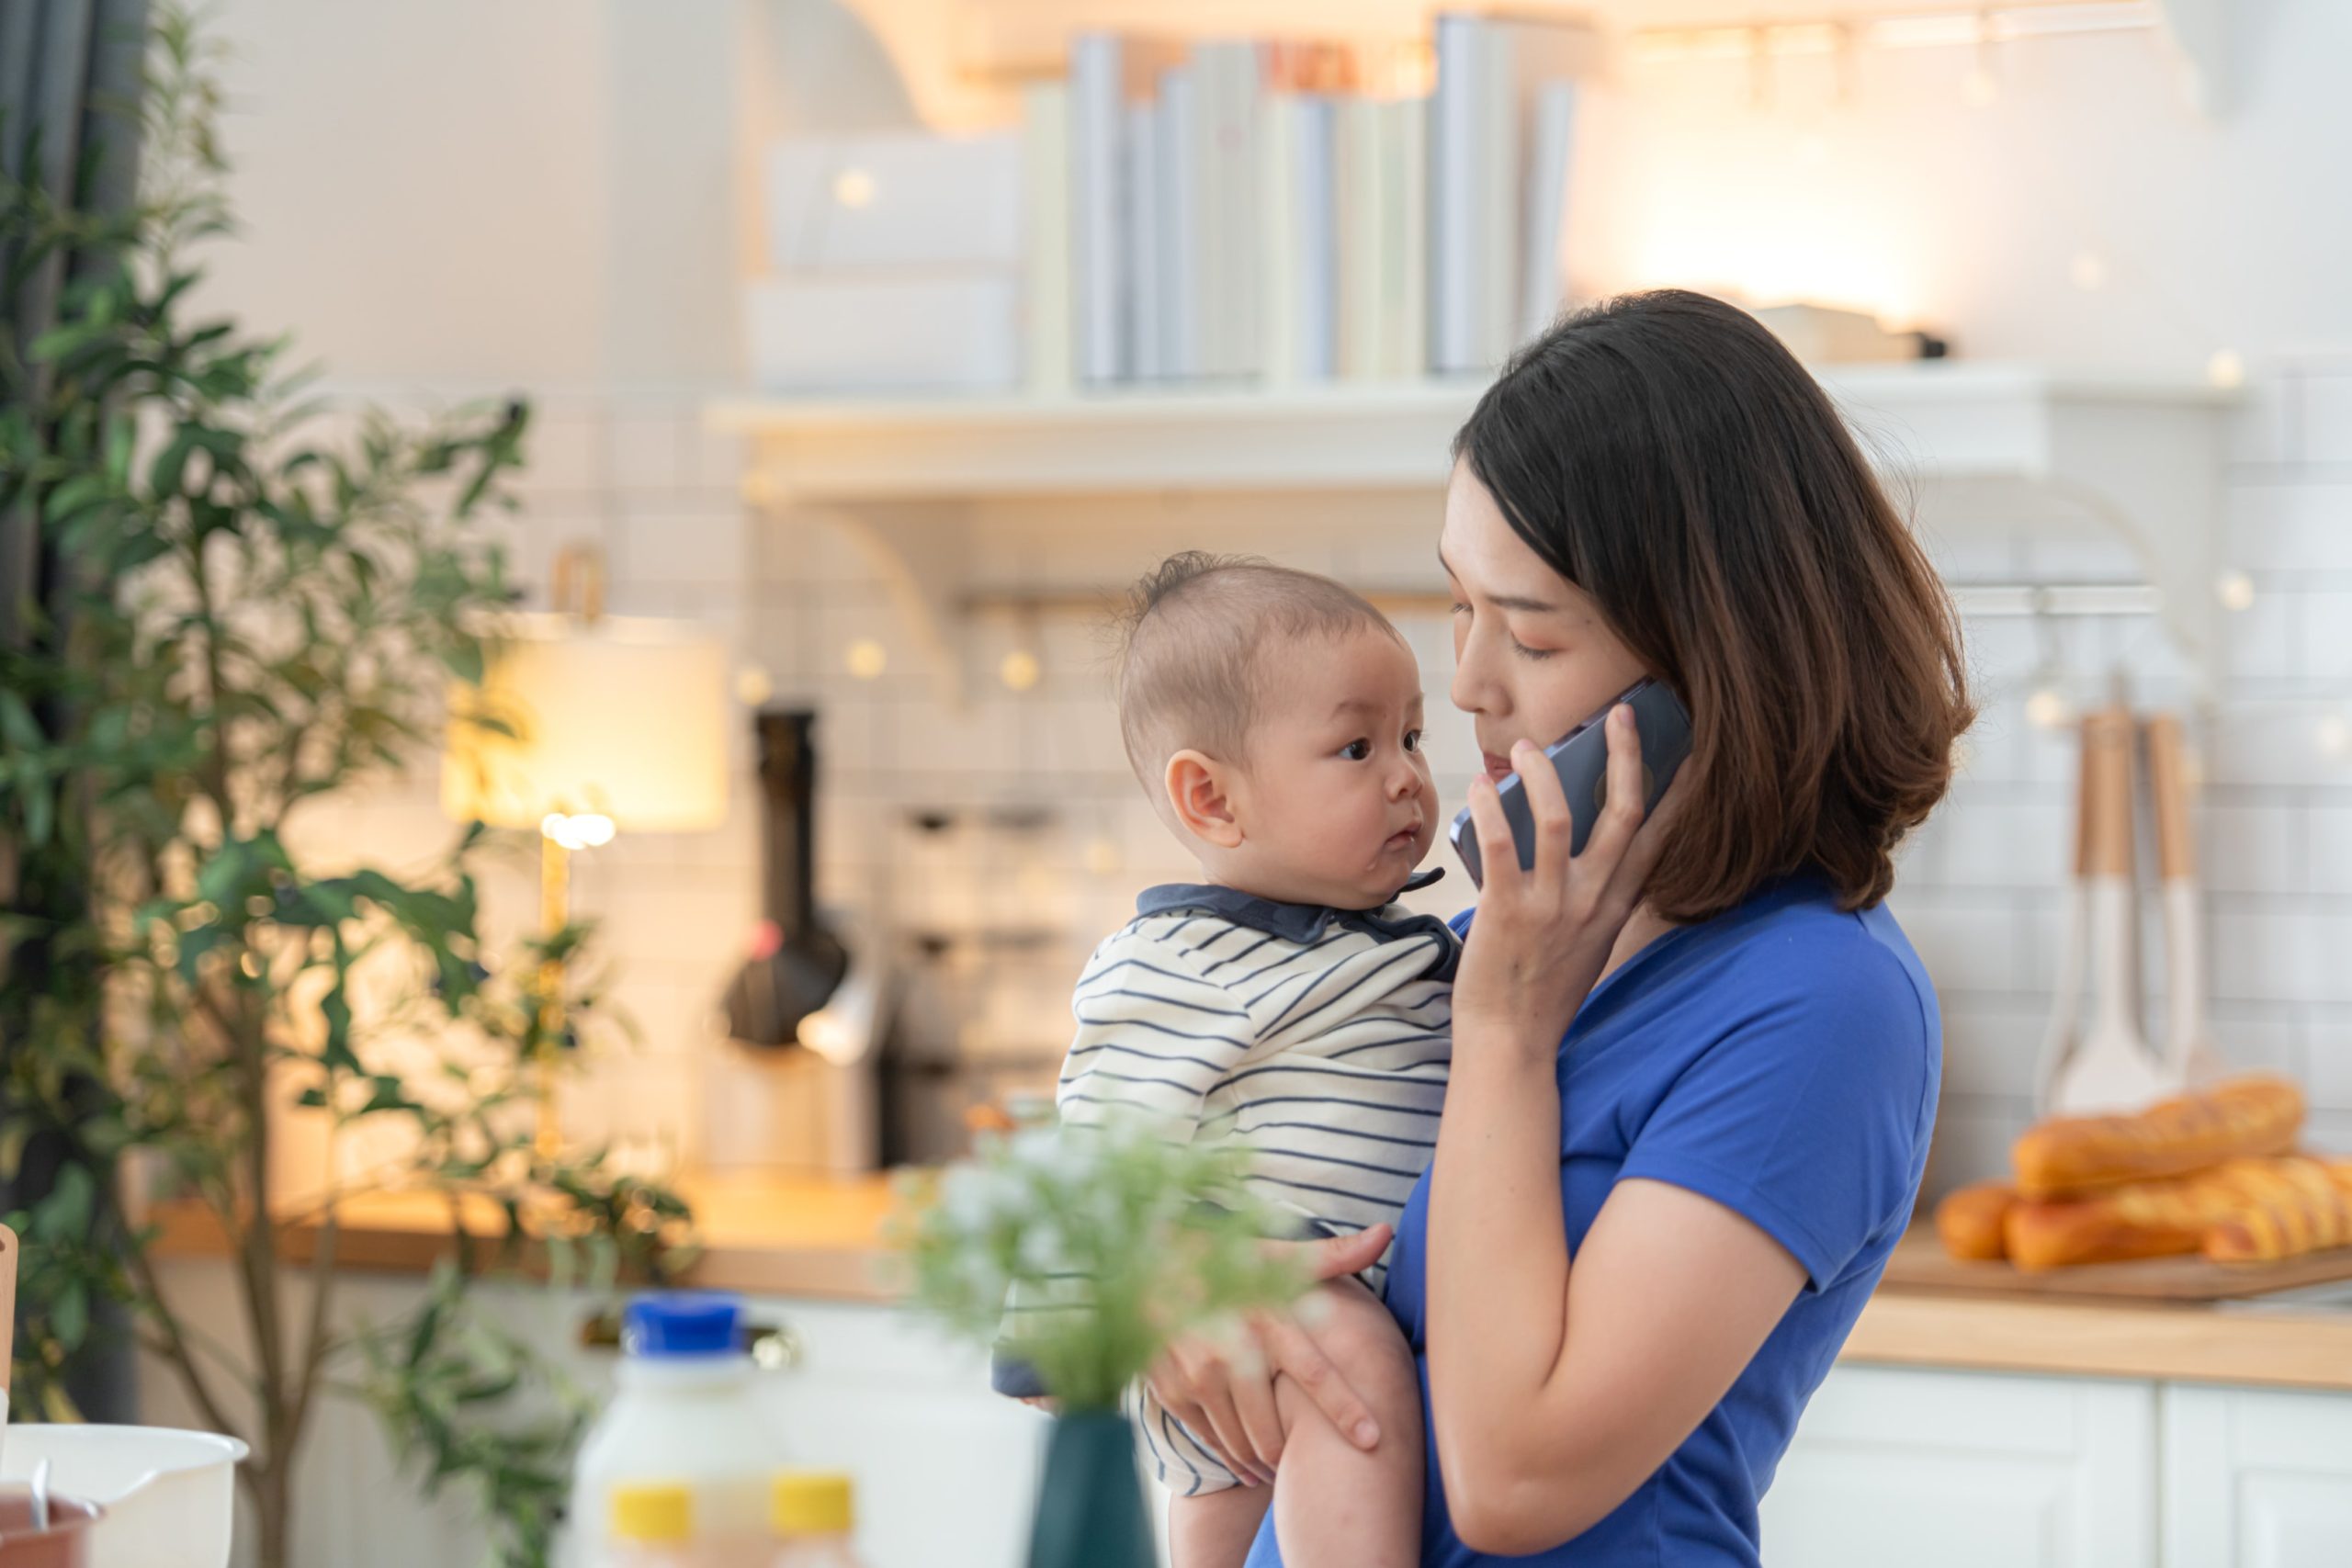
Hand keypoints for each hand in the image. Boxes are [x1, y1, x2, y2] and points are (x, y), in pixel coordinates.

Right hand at [1143, 1224, 1393, 1484]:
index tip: (1373, 1439)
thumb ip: (1334, 1256)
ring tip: (1278, 1471)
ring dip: (1262, 1461)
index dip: (1345, 1409)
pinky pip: (1210, 1437)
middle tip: (1308, 1464)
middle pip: (1272, 1428)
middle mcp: (1231, 1349)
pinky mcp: (1172, 1389)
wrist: (1145, 1262)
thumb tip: (1386, 1232)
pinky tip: (1246, 1465)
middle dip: (1290, 1453)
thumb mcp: (1275, 1254)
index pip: (1315, 1373)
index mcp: (1266, 1318)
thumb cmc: (1225, 1261)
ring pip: (1241, 1440)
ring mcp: (1197, 1373)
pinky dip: (1230, 1455)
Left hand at [1454, 703, 1689, 1052]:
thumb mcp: (1587, 942)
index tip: (1694, 753)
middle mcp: (1595, 901)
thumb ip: (1591, 897)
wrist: (1512, 1044)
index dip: (1681, 792)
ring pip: (1560, 820)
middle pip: (1625, 813)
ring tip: (1528, 748)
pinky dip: (1491, 808)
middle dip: (1626, 756)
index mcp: (1618, 906)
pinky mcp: (1509, 912)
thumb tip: (1575, 844)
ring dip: (1543, 775)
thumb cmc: (1541, 992)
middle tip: (1620, 713)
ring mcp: (1554, 907)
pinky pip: (1503, 845)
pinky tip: (1479, 786)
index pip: (1662, 839)